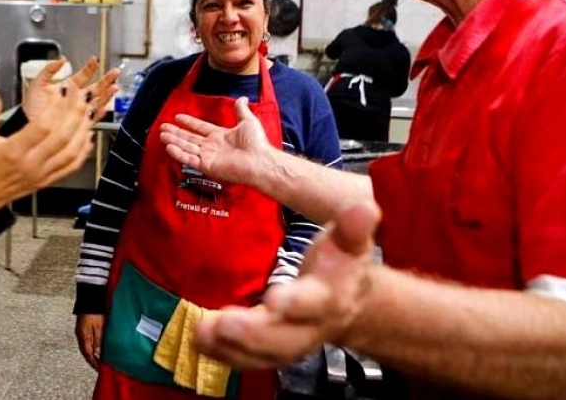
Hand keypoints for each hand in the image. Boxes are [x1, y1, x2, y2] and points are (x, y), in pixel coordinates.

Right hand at [0, 84, 103, 209]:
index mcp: (14, 150)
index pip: (42, 126)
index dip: (55, 107)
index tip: (61, 92)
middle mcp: (31, 163)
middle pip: (62, 137)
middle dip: (75, 114)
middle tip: (81, 97)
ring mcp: (42, 173)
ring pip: (71, 151)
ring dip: (83, 131)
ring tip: (88, 113)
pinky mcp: (47, 180)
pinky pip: (71, 166)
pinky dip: (83, 152)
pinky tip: (87, 139)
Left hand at [21, 57, 118, 123]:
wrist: (26, 123)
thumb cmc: (30, 105)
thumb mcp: (38, 82)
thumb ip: (49, 69)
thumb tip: (61, 59)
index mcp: (67, 87)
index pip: (83, 75)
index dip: (90, 67)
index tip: (95, 60)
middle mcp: (75, 98)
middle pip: (95, 88)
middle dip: (106, 80)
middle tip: (115, 73)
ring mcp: (77, 110)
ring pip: (97, 101)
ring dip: (106, 94)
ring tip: (114, 87)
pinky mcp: (77, 122)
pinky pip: (91, 117)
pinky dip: (99, 113)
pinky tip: (105, 107)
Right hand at [75, 313, 104, 369]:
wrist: (89, 298)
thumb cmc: (95, 311)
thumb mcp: (99, 327)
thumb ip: (98, 341)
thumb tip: (98, 353)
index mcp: (83, 336)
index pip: (88, 354)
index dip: (93, 362)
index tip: (99, 368)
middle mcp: (79, 335)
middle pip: (85, 352)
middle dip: (91, 360)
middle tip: (99, 366)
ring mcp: (80, 331)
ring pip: (85, 347)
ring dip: (90, 354)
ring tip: (98, 359)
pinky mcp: (82, 327)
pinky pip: (85, 341)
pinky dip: (90, 347)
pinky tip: (95, 348)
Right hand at [159, 96, 271, 186]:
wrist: (260, 160)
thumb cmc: (257, 143)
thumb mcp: (248, 121)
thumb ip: (241, 110)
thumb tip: (242, 98)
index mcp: (220, 136)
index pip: (200, 127)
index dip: (189, 122)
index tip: (178, 117)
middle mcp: (212, 147)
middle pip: (189, 138)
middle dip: (176, 132)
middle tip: (163, 127)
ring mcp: (209, 157)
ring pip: (186, 147)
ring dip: (174, 141)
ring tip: (162, 134)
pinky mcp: (207, 166)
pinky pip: (189, 159)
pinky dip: (179, 153)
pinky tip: (169, 146)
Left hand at [193, 203, 380, 367]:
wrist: (348, 302)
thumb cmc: (341, 265)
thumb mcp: (350, 242)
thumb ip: (354, 226)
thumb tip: (365, 207)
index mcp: (330, 298)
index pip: (315, 304)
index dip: (297, 304)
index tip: (276, 298)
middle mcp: (309, 327)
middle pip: (284, 339)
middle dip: (253, 333)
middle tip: (225, 323)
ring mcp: (289, 342)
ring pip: (261, 353)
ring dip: (231, 346)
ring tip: (203, 332)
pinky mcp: (269, 348)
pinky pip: (246, 357)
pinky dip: (222, 352)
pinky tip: (200, 339)